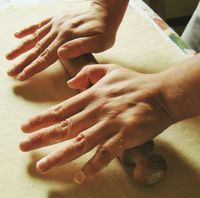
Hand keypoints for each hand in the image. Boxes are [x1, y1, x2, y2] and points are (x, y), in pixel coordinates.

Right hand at [6, 0, 127, 80]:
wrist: (105, 11)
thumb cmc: (104, 31)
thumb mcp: (99, 42)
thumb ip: (80, 47)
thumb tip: (61, 54)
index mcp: (66, 39)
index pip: (46, 57)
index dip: (33, 68)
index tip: (22, 76)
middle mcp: (58, 30)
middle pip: (36, 49)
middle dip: (22, 62)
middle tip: (11, 72)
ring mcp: (56, 23)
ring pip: (34, 38)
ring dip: (20, 48)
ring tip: (9, 57)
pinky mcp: (56, 19)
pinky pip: (39, 24)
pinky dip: (27, 30)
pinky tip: (18, 35)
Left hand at [19, 64, 173, 182]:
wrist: (162, 94)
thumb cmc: (136, 83)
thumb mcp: (110, 70)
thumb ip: (88, 72)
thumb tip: (70, 83)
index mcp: (92, 96)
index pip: (61, 110)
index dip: (41, 119)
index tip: (25, 128)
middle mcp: (96, 111)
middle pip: (64, 127)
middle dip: (41, 137)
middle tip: (22, 146)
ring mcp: (110, 125)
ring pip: (79, 143)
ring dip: (59, 156)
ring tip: (42, 166)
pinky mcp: (124, 137)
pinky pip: (105, 154)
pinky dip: (92, 166)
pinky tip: (80, 177)